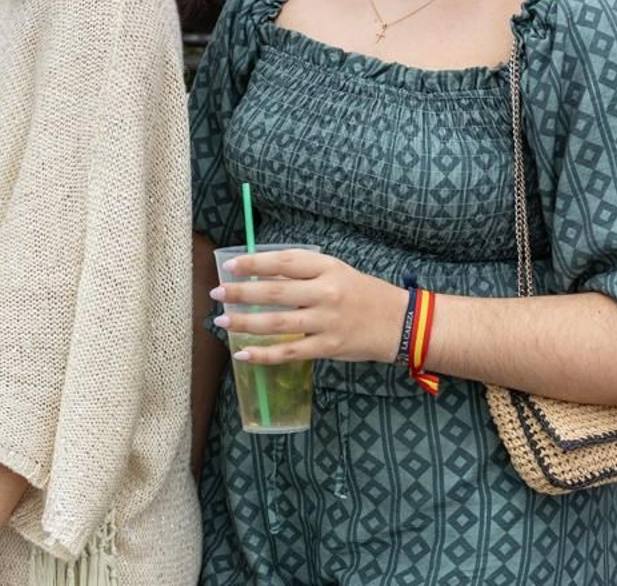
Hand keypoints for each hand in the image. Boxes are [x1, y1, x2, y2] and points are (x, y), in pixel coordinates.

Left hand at [210, 250, 404, 364]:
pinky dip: (264, 354)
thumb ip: (303, 272)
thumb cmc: (361, 293)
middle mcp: (325, 292)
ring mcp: (327, 321)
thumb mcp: (336, 271)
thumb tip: (259, 273)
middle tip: (217, 294)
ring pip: (278, 322)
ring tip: (223, 322)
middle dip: (241, 293)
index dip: (253, 263)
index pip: (283, 262)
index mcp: (326, 268)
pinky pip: (290, 351)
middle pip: (275, 291)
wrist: (399, 322)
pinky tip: (243, 353)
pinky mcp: (329, 346)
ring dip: (246, 322)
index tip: (230, 266)